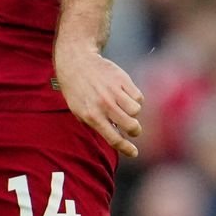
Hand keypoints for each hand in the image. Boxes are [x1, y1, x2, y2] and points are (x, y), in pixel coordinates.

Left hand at [56, 42, 143, 157]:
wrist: (77, 62)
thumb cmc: (77, 91)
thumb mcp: (79, 112)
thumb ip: (96, 126)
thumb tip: (116, 139)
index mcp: (92, 116)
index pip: (114, 138)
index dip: (127, 148)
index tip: (134, 153)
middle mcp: (104, 105)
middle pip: (131, 126)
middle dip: (135, 131)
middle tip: (133, 129)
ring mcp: (114, 91)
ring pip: (136, 110)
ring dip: (133, 112)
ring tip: (125, 107)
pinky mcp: (122, 79)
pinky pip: (138, 96)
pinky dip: (135, 99)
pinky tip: (125, 95)